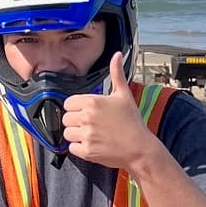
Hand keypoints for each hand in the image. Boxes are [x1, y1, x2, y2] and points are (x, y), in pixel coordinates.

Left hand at [62, 54, 153, 169]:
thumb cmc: (132, 122)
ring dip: (76, 135)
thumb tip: (117, 55)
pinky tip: (92, 145)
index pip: (68, 103)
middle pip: (66, 118)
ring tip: (92, 135)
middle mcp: (87, 117)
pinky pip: (71, 148)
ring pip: (67, 133)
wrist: (140, 148)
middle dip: (76, 122)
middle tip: (91, 125)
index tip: (87, 113)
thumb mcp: (124, 95)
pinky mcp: (87, 151)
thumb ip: (116, 74)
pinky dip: (79, 148)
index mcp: (93, 102)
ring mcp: (86, 135)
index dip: (76, 108)